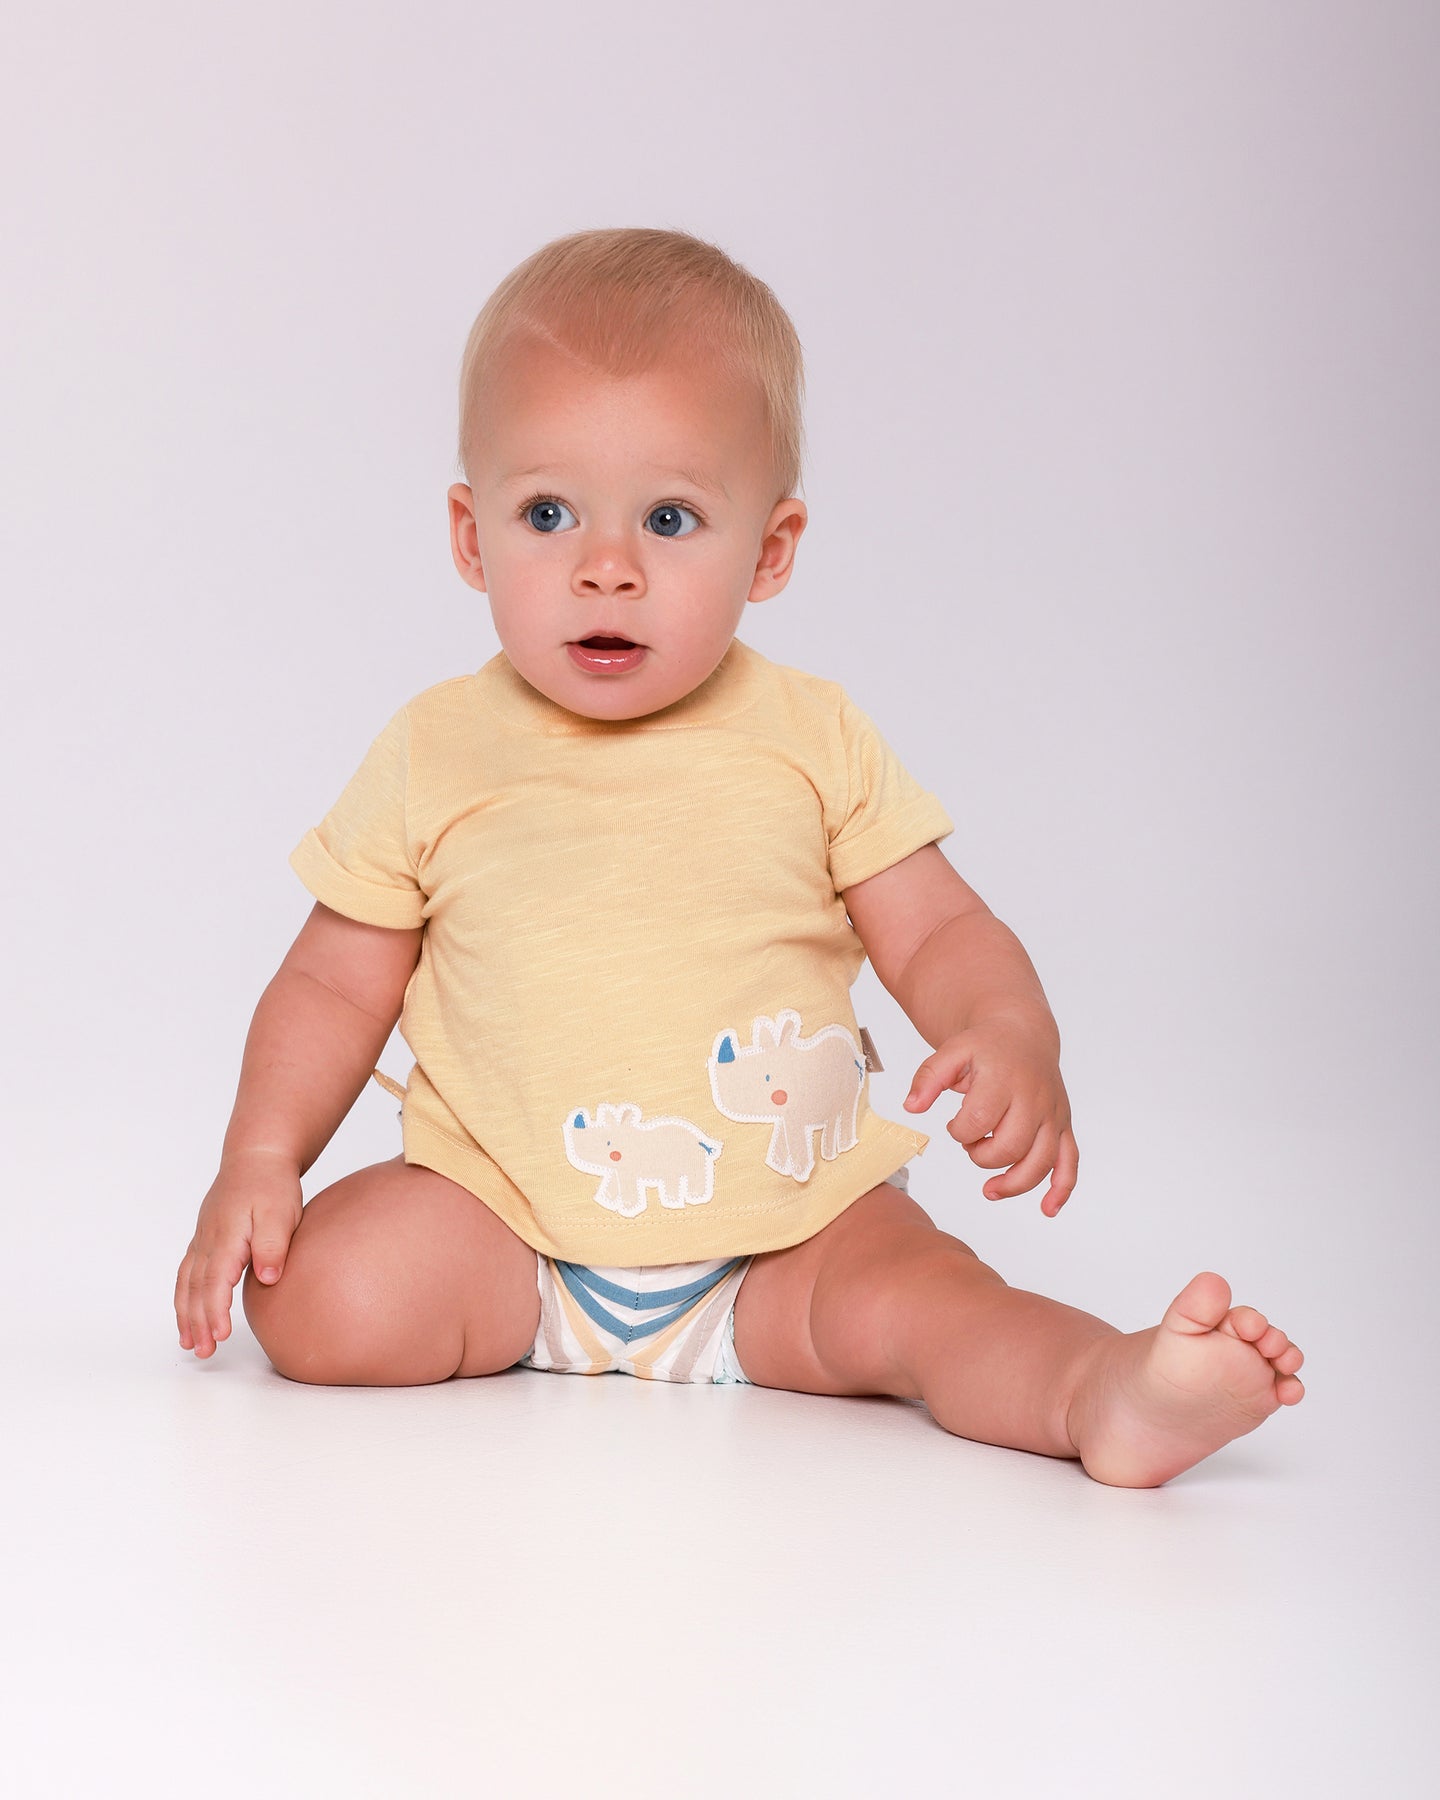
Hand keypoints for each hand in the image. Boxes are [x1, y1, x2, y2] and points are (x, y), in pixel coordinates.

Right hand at [175, 1149, 302, 1357]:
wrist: (256, 1158)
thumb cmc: (271, 1185)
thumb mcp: (281, 1212)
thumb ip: (273, 1245)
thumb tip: (269, 1277)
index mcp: (227, 1236)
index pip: (216, 1280)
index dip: (215, 1310)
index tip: (219, 1335)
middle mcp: (208, 1241)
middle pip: (197, 1288)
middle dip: (198, 1322)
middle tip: (203, 1352)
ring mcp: (202, 1240)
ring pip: (187, 1283)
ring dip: (186, 1315)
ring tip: (189, 1344)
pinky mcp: (204, 1240)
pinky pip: (186, 1274)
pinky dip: (183, 1297)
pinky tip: (186, 1314)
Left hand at [901, 1018, 1077, 1216]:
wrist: (1024, 1033)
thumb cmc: (985, 1046)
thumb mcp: (952, 1051)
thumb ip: (928, 1078)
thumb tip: (911, 1107)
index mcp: (1004, 1078)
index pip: (979, 1120)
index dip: (960, 1131)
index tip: (955, 1125)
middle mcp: (1034, 1097)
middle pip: (1011, 1146)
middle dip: (982, 1156)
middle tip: (971, 1144)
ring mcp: (1053, 1113)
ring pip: (1041, 1162)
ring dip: (1013, 1183)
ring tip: (989, 1189)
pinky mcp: (1063, 1125)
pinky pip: (1069, 1161)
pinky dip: (1060, 1189)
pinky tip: (1047, 1209)